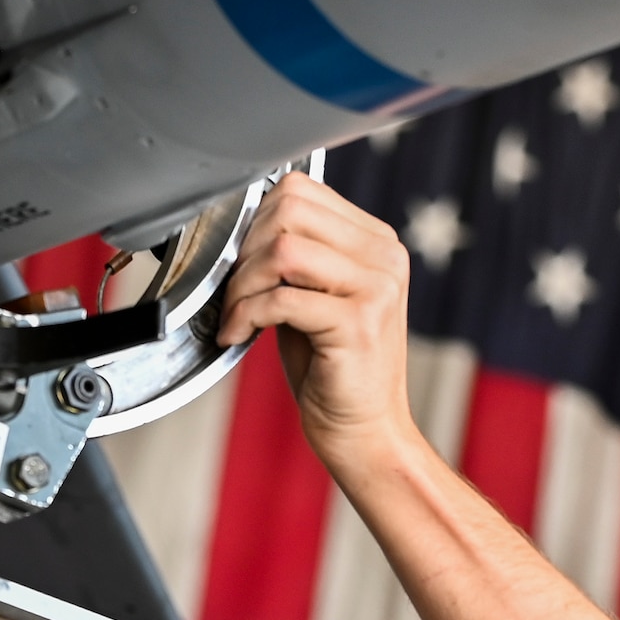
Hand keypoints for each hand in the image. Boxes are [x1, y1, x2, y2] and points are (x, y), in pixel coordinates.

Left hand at [217, 171, 418, 467]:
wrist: (365, 430)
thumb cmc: (333, 367)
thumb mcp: (316, 296)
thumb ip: (295, 254)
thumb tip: (239, 223)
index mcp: (377, 241)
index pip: (300, 189)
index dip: (254, 221)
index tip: (240, 261)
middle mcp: (384, 257)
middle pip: (289, 211)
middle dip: (245, 250)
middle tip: (235, 291)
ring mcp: (376, 288)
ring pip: (282, 250)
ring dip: (243, 284)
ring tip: (237, 315)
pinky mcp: (358, 323)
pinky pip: (280, 299)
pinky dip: (245, 316)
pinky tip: (238, 335)